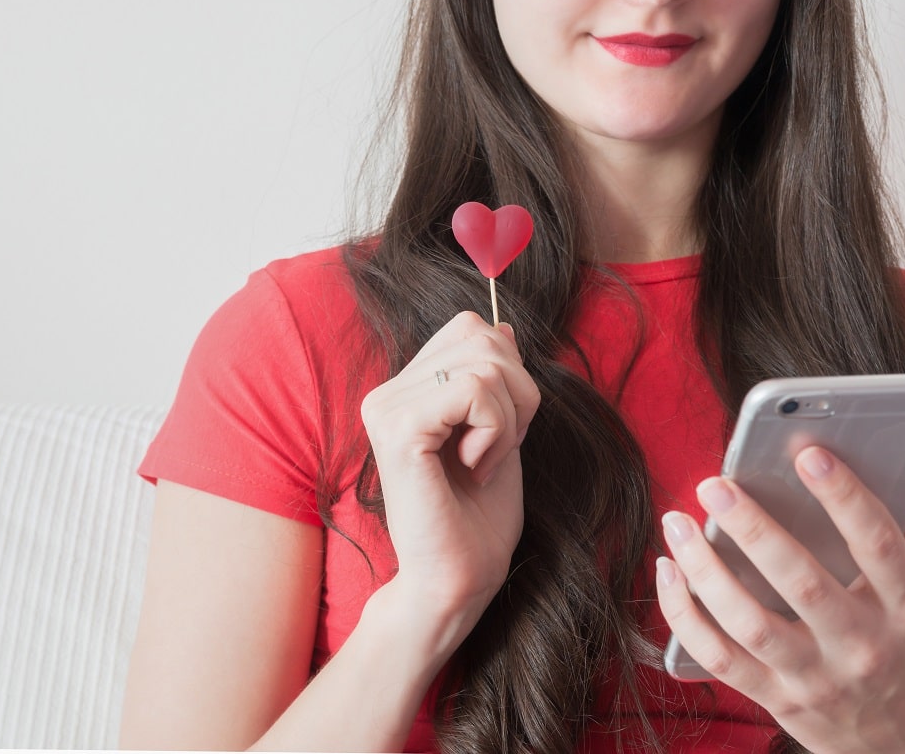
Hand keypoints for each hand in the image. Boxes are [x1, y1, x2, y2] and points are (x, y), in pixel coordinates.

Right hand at [360, 311, 540, 635]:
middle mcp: (386, 393)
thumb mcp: (499, 431)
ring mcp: (387, 408)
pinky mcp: (399, 429)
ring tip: (484, 461)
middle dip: (517, 391)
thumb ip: (495, 380)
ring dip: (508, 418)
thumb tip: (502, 325)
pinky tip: (474, 467)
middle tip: (498, 446)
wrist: (459, 579)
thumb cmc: (478, 518)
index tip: (499, 431)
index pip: (471, 328)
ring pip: (485, 363)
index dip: (510, 373)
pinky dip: (495, 430)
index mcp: (405, 390)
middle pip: (482, 335)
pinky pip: (474, 391)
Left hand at [656, 446, 904, 753]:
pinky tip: (668, 572)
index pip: (878, 545)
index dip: (845, 497)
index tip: (809, 455)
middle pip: (801, 582)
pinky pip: (719, 657)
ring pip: (749, 623)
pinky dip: (685, 616)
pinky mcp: (775, 697)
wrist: (901, 745)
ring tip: (678, 523)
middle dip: (754, 528)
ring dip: (705, 570)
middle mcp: (860, 644)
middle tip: (716, 485)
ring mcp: (814, 675)